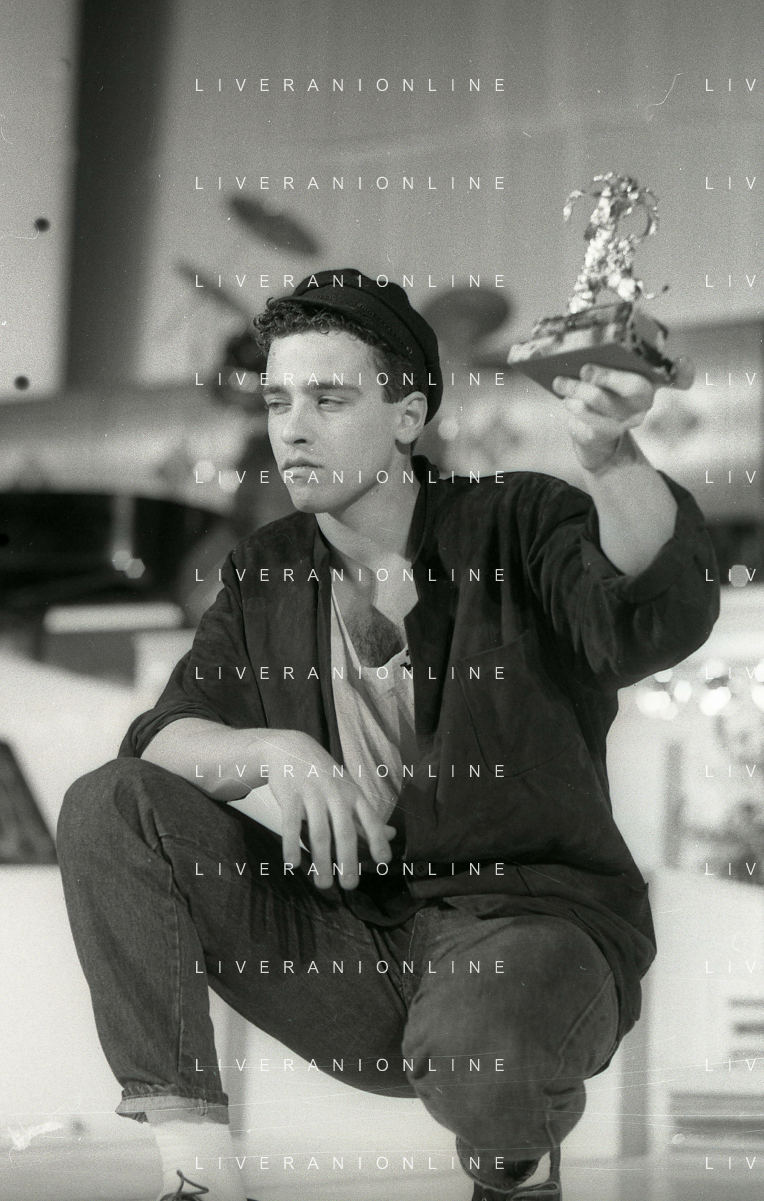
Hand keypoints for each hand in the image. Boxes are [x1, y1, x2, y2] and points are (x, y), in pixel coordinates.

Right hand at [257, 730, 394, 889]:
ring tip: (323, 885)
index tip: (384, 862)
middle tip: (349, 885)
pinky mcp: (289, 796)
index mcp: (353, 793)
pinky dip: (291, 845)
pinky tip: (293, 865)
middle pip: (344, 831)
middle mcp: (336, 793)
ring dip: (321, 861)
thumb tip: (392, 836)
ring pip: (319, 832)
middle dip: (348, 860)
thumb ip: (366, 816)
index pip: (370, 819)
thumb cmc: (324, 776)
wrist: (290, 748)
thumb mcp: (349, 790)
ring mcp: (312, 794)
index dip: (378, 839)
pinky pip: (290, 824)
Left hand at [551, 357, 693, 473]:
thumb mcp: (609, 373)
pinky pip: (589, 418)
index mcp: (650, 379)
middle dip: (608, 376)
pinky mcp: (609, 432)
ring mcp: (629, 418)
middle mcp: (645, 400)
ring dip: (577, 388)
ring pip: (603, 401)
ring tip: (560, 381)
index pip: (679, 376)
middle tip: (585, 368)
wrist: (594, 433)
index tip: (683, 362)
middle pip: (635, 388)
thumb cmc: (602, 392)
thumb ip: (607, 358)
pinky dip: (574, 405)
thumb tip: (584, 344)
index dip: (684, 371)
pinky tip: (566, 398)